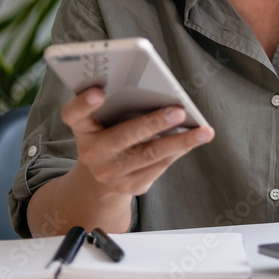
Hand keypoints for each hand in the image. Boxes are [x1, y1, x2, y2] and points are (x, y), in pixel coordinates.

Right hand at [60, 87, 214, 195]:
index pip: (73, 114)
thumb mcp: (105, 120)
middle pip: (124, 136)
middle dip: (154, 123)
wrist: (102, 178)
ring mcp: (110, 173)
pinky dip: (179, 151)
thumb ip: (120, 106)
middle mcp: (91, 153)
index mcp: (83, 128)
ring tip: (204, 131)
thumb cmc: (110, 134)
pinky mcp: (129, 186)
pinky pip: (159, 166)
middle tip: (179, 111)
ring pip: (150, 154)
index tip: (98, 92)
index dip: (83, 103)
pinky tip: (195, 140)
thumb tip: (162, 93)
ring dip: (181, 141)